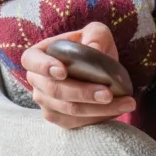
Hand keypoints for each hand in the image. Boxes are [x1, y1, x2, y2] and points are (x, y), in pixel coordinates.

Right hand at [20, 22, 136, 128]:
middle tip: (108, 93)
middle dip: (83, 93)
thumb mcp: (96, 33)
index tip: (63, 71)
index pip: (31, 60)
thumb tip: (93, 48)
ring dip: (97, 108)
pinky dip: (97, 118)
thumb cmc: (90, 46)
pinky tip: (117, 110)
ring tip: (124, 103)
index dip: (44, 67)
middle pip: (54, 90)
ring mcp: (45, 102)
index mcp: (38, 55)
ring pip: (68, 109)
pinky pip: (75, 122)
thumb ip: (95, 35)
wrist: (96, 69)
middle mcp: (37, 80)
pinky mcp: (58, 118)